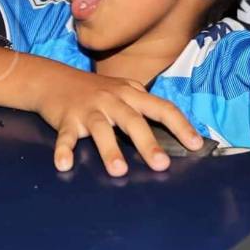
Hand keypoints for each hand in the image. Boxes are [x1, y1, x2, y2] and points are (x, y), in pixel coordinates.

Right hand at [35, 75, 203, 175]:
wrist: (53, 79)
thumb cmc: (94, 90)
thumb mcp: (121, 91)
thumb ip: (142, 106)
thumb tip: (171, 133)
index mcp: (131, 93)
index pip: (162, 108)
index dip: (180, 125)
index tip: (196, 144)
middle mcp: (112, 99)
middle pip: (133, 120)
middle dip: (148, 143)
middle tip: (162, 164)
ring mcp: (88, 109)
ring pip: (101, 129)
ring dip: (110, 150)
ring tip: (119, 170)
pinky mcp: (66, 118)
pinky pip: (66, 136)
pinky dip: (64, 150)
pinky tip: (64, 164)